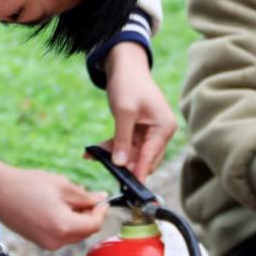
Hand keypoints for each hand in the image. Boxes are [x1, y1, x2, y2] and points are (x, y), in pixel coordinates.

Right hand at [0, 160, 107, 249]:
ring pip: (74, 234)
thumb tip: (101, 199)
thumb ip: (84, 196)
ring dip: (78, 218)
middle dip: (90, 214)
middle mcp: (56, 241)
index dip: (101, 211)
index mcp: (63, 227)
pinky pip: (61, 235)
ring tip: (69, 196)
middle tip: (87, 195)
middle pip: (85, 232)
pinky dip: (66, 222)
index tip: (102, 198)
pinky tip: (58, 205)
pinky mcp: (38, 242)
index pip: (94, 225)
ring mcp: (46, 244)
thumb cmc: (27, 185)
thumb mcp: (61, 185)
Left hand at [99, 42, 176, 180]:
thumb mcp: (124, 112)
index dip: (139, 173)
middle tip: (105, 173)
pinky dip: (112, 148)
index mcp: (163, 127)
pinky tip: (93, 152)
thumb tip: (122, 165)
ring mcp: (149, 132)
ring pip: (132, 154)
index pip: (150, 156)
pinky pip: (125, 145)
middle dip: (123, 165)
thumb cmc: (128, 84)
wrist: (124, 64)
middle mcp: (160, 132)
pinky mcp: (138, 130)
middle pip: (143, 158)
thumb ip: (123, 140)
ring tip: (92, 156)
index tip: (131, 190)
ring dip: (114, 157)